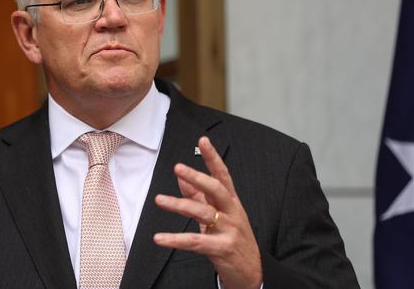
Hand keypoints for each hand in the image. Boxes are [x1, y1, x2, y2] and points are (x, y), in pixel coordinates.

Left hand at [153, 136, 261, 288]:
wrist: (254, 273)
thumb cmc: (234, 240)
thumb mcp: (220, 216)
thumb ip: (200, 197)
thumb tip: (183, 179)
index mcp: (232, 202)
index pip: (223, 175)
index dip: (213, 157)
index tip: (203, 140)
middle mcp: (232, 213)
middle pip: (216, 189)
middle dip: (197, 176)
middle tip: (178, 167)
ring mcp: (229, 230)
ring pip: (203, 213)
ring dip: (179, 205)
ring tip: (159, 200)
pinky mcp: (222, 249)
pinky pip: (195, 242)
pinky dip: (176, 239)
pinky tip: (160, 238)